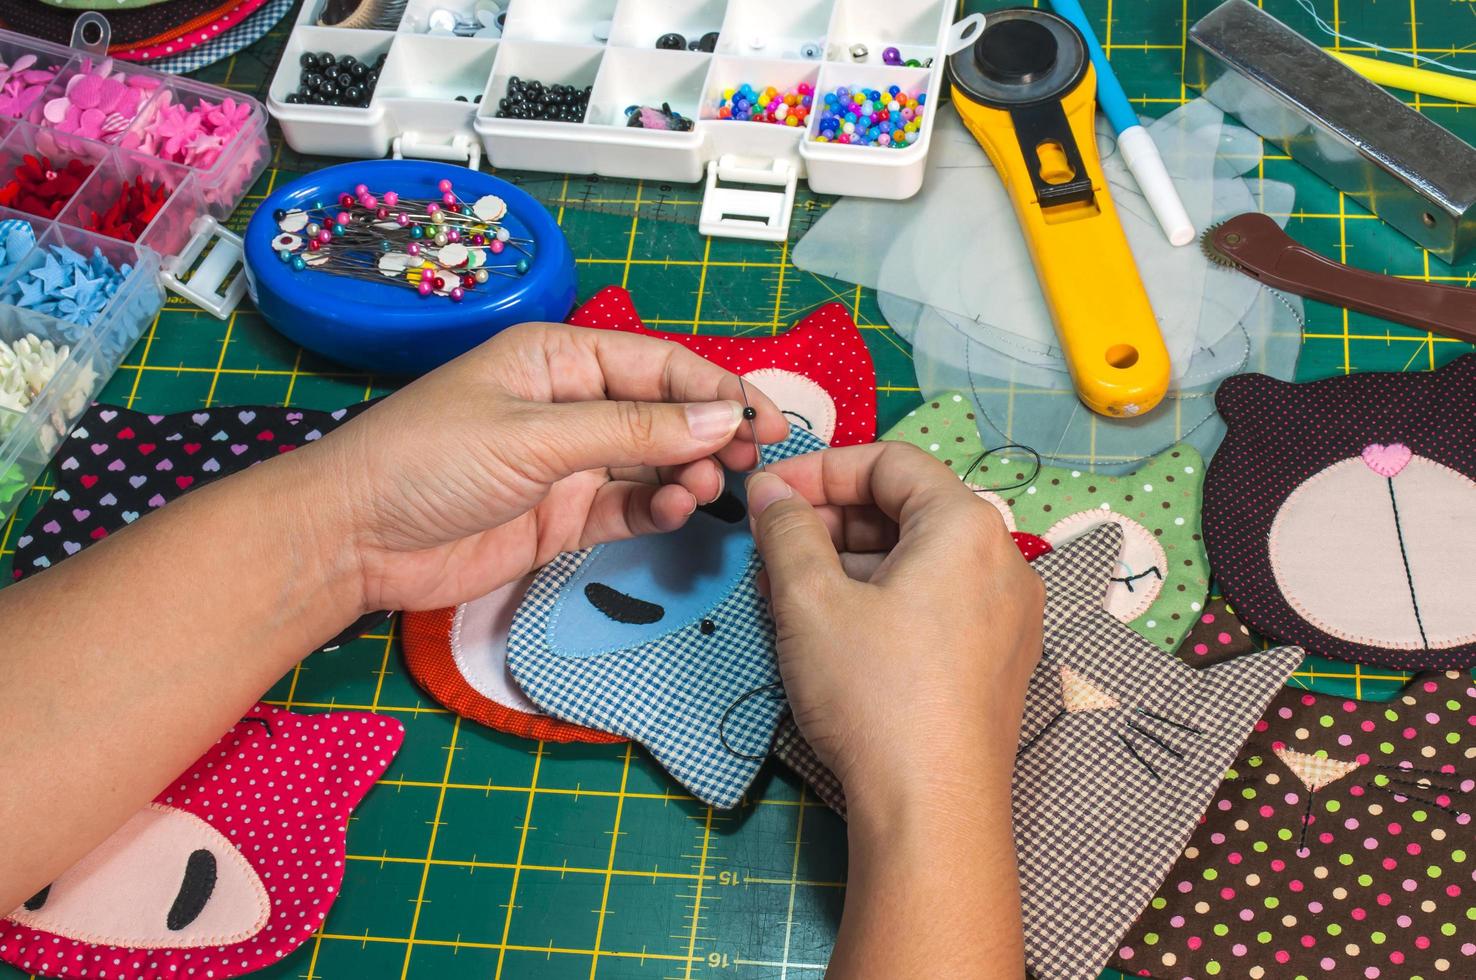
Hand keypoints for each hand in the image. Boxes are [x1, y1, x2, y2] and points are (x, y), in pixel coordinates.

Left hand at [293, 322, 787, 611]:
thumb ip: (631, 430)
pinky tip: (676, 508)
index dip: (713, 389)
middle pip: (662, 411)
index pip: (656, 365)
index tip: (760, 419)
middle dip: (710, 431)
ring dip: (687, 472)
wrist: (356, 540)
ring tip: (707, 487)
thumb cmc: (428, 461)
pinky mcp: (562, 516)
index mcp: (558, 359)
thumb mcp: (535, 436)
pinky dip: (658, 507)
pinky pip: (628, 505)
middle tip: (753, 457)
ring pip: (652, 460)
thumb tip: (718, 419)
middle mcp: (569, 405)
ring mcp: (568, 463)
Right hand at [746, 441, 1044, 815]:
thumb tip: (769, 491)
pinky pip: (937, 601)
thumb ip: (787, 530)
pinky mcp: (999, 660)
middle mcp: (1003, 559)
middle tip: (770, 547)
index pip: (890, 461)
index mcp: (967, 526)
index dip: (820, 469)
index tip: (766, 495)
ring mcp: (1008, 614)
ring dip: (851, 561)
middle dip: (832, 519)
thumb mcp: (812, 601)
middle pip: (908, 508)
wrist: (933, 810)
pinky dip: (884, 597)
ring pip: (920, 559)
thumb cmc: (874, 693)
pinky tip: (834, 628)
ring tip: (789, 592)